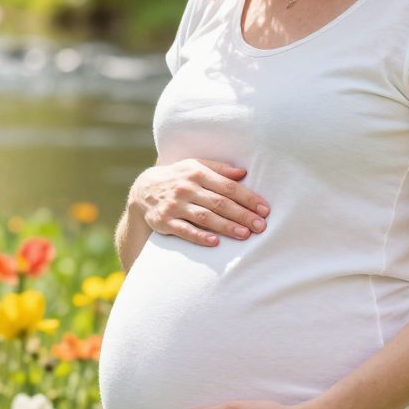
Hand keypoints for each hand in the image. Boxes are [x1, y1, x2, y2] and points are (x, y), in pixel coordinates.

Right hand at [130, 158, 269, 247]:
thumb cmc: (178, 177)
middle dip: (242, 215)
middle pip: (219, 203)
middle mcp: (186, 188)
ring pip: (205, 217)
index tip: (264, 209)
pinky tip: (215, 242)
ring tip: (245, 234)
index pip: (228, 187)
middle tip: (261, 226)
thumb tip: (243, 173)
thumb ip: (219, 169)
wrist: (143, 190)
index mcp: (197, 173)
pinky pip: (184, 230)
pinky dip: (199, 236)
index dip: (248, 198)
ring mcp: (174, 205)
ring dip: (226, 226)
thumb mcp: (194, 166)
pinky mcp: (164, 221)